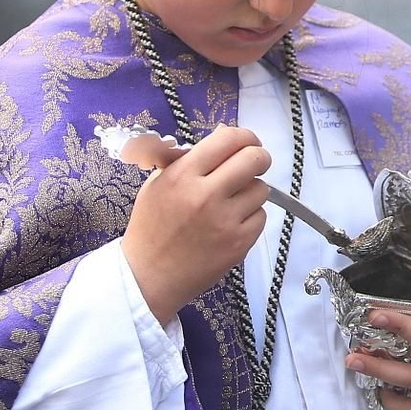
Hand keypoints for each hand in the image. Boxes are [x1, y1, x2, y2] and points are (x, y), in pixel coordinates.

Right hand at [122, 125, 271, 323]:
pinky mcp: (239, 243)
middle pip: (254, 159)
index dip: (245, 137)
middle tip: (253, 165)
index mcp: (182, 175)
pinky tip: (230, 224)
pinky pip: (261, 216)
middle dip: (259, 158)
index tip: (248, 142)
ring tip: (231, 202)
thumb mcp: (159, 183)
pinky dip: (251, 217)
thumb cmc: (152, 227)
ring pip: (261, 189)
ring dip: (251, 191)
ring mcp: (225, 221)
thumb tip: (226, 133)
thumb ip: (190, 157)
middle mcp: (205, 195)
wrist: (148, 276)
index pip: (229, 140)